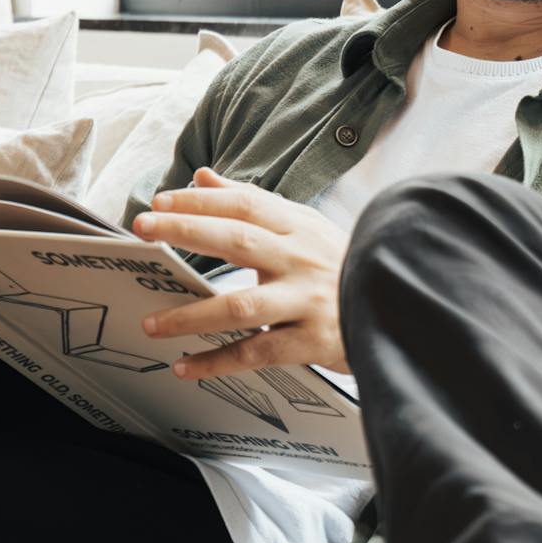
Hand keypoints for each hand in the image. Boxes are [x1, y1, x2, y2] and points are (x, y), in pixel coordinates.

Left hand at [131, 169, 351, 376]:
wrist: (397, 306)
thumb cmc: (342, 267)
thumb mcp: (304, 227)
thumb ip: (254, 203)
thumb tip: (203, 176)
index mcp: (300, 228)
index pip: (246, 205)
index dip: (202, 200)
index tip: (160, 201)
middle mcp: (302, 260)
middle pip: (238, 241)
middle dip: (187, 231)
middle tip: (144, 229)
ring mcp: (307, 301)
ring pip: (242, 306)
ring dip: (192, 315)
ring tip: (152, 323)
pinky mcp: (311, 341)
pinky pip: (256, 352)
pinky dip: (218, 362)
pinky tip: (185, 366)